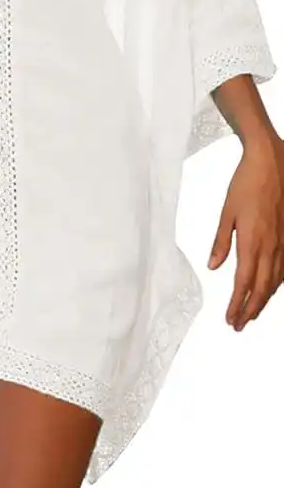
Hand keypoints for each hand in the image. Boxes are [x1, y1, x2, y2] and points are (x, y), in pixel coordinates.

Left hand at [207, 134, 283, 330]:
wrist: (271, 163)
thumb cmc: (246, 184)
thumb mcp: (227, 212)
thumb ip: (221, 242)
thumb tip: (213, 267)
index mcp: (253, 241)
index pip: (244, 282)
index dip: (236, 304)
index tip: (229, 319)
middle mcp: (272, 246)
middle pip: (262, 288)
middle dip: (250, 309)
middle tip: (238, 324)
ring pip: (276, 281)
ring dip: (263, 300)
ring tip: (250, 313)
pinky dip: (275, 284)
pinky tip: (269, 289)